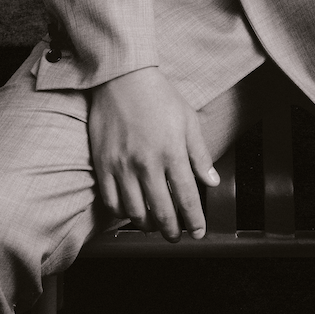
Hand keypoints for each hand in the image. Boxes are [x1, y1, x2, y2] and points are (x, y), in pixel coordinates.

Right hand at [88, 66, 218, 241]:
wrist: (121, 77)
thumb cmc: (159, 95)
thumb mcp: (187, 119)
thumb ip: (200, 154)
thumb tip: (212, 181)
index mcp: (172, 151)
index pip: (187, 197)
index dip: (194, 220)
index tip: (198, 232)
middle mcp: (147, 163)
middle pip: (162, 212)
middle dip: (172, 230)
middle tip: (177, 236)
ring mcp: (122, 166)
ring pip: (135, 213)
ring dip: (148, 225)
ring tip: (155, 225)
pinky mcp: (103, 165)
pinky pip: (111, 202)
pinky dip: (122, 214)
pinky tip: (131, 211)